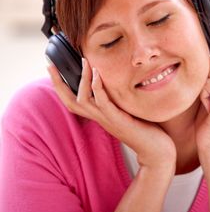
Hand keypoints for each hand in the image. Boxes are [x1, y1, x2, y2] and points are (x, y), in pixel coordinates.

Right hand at [47, 59, 175, 168]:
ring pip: (83, 100)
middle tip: (51, 65)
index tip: (53, 69)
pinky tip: (98, 73)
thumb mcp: (127, 111)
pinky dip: (98, 87)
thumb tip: (118, 82)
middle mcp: (99, 118)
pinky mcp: (117, 120)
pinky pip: (102, 102)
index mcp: (99, 115)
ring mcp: (107, 120)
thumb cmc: (145, 129)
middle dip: (58, 83)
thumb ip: (119, 100)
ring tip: (84, 61)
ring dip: (82, 79)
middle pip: (69, 101)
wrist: (156, 150)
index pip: (73, 101)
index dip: (61, 87)